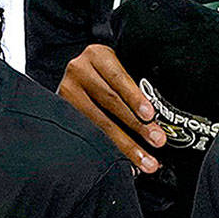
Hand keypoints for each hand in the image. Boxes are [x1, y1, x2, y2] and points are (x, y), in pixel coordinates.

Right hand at [58, 44, 165, 172]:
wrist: (76, 73)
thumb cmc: (104, 74)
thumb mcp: (116, 69)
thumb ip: (131, 88)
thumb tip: (155, 120)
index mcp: (97, 56)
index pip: (118, 78)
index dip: (134, 97)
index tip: (150, 115)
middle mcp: (78, 71)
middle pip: (110, 102)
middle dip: (136, 125)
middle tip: (157, 140)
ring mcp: (67, 92)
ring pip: (99, 122)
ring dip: (125, 144)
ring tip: (144, 160)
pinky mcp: (61, 111)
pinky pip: (87, 134)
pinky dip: (107, 150)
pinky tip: (121, 161)